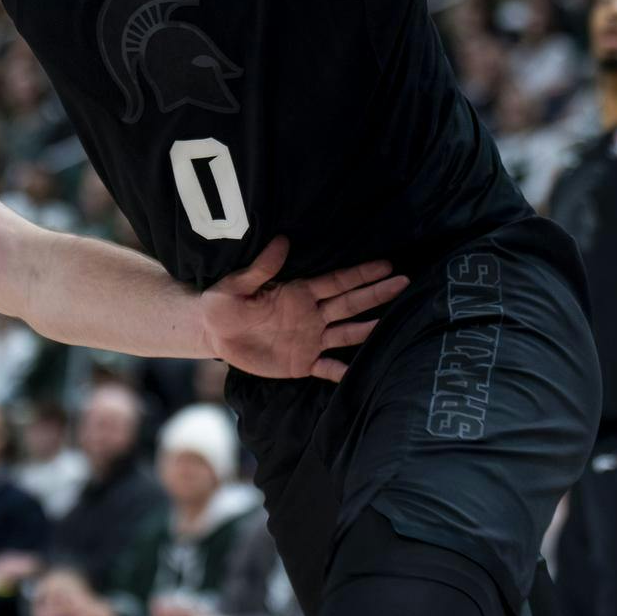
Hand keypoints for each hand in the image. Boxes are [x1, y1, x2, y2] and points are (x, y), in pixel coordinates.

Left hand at [201, 236, 408, 382]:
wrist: (211, 333)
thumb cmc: (221, 303)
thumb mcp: (236, 284)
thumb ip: (261, 268)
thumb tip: (282, 241)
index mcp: (298, 292)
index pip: (336, 282)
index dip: (361, 274)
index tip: (387, 265)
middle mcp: (310, 314)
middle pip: (350, 304)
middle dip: (377, 294)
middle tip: (405, 283)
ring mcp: (310, 339)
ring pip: (347, 333)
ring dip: (369, 329)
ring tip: (397, 323)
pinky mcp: (302, 362)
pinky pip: (329, 368)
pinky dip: (346, 372)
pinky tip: (364, 374)